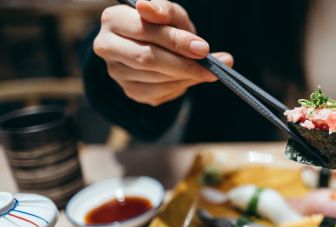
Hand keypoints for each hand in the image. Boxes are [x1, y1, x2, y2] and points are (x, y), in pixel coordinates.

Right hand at [93, 0, 232, 105]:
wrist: (158, 45)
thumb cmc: (164, 24)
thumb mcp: (169, 13)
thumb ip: (163, 10)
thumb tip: (147, 8)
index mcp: (113, 19)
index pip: (144, 30)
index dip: (175, 40)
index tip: (203, 48)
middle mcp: (107, 46)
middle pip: (147, 58)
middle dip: (184, 64)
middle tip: (212, 67)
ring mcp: (116, 72)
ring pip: (156, 78)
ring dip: (186, 76)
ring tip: (208, 70)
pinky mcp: (130, 91)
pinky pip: (159, 93)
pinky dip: (181, 86)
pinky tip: (191, 77)